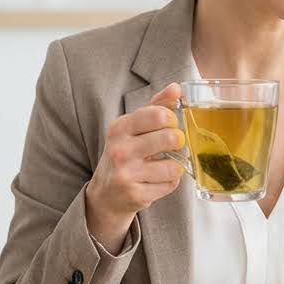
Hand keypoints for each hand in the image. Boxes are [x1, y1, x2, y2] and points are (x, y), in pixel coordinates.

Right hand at [85, 83, 185, 251]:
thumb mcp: (134, 128)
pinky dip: (169, 183)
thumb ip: (156, 106)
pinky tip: (157, 181)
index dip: (172, 120)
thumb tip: (176, 88)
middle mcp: (120, 150)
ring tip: (163, 166)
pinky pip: (170, 185)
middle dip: (178, 142)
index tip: (168, 125)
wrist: (105, 194)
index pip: (159, 114)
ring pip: (174, 166)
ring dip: (175, 167)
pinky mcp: (135, 195)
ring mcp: (126, 174)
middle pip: (170, 138)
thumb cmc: (125, 154)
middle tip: (171, 145)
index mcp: (120, 127)